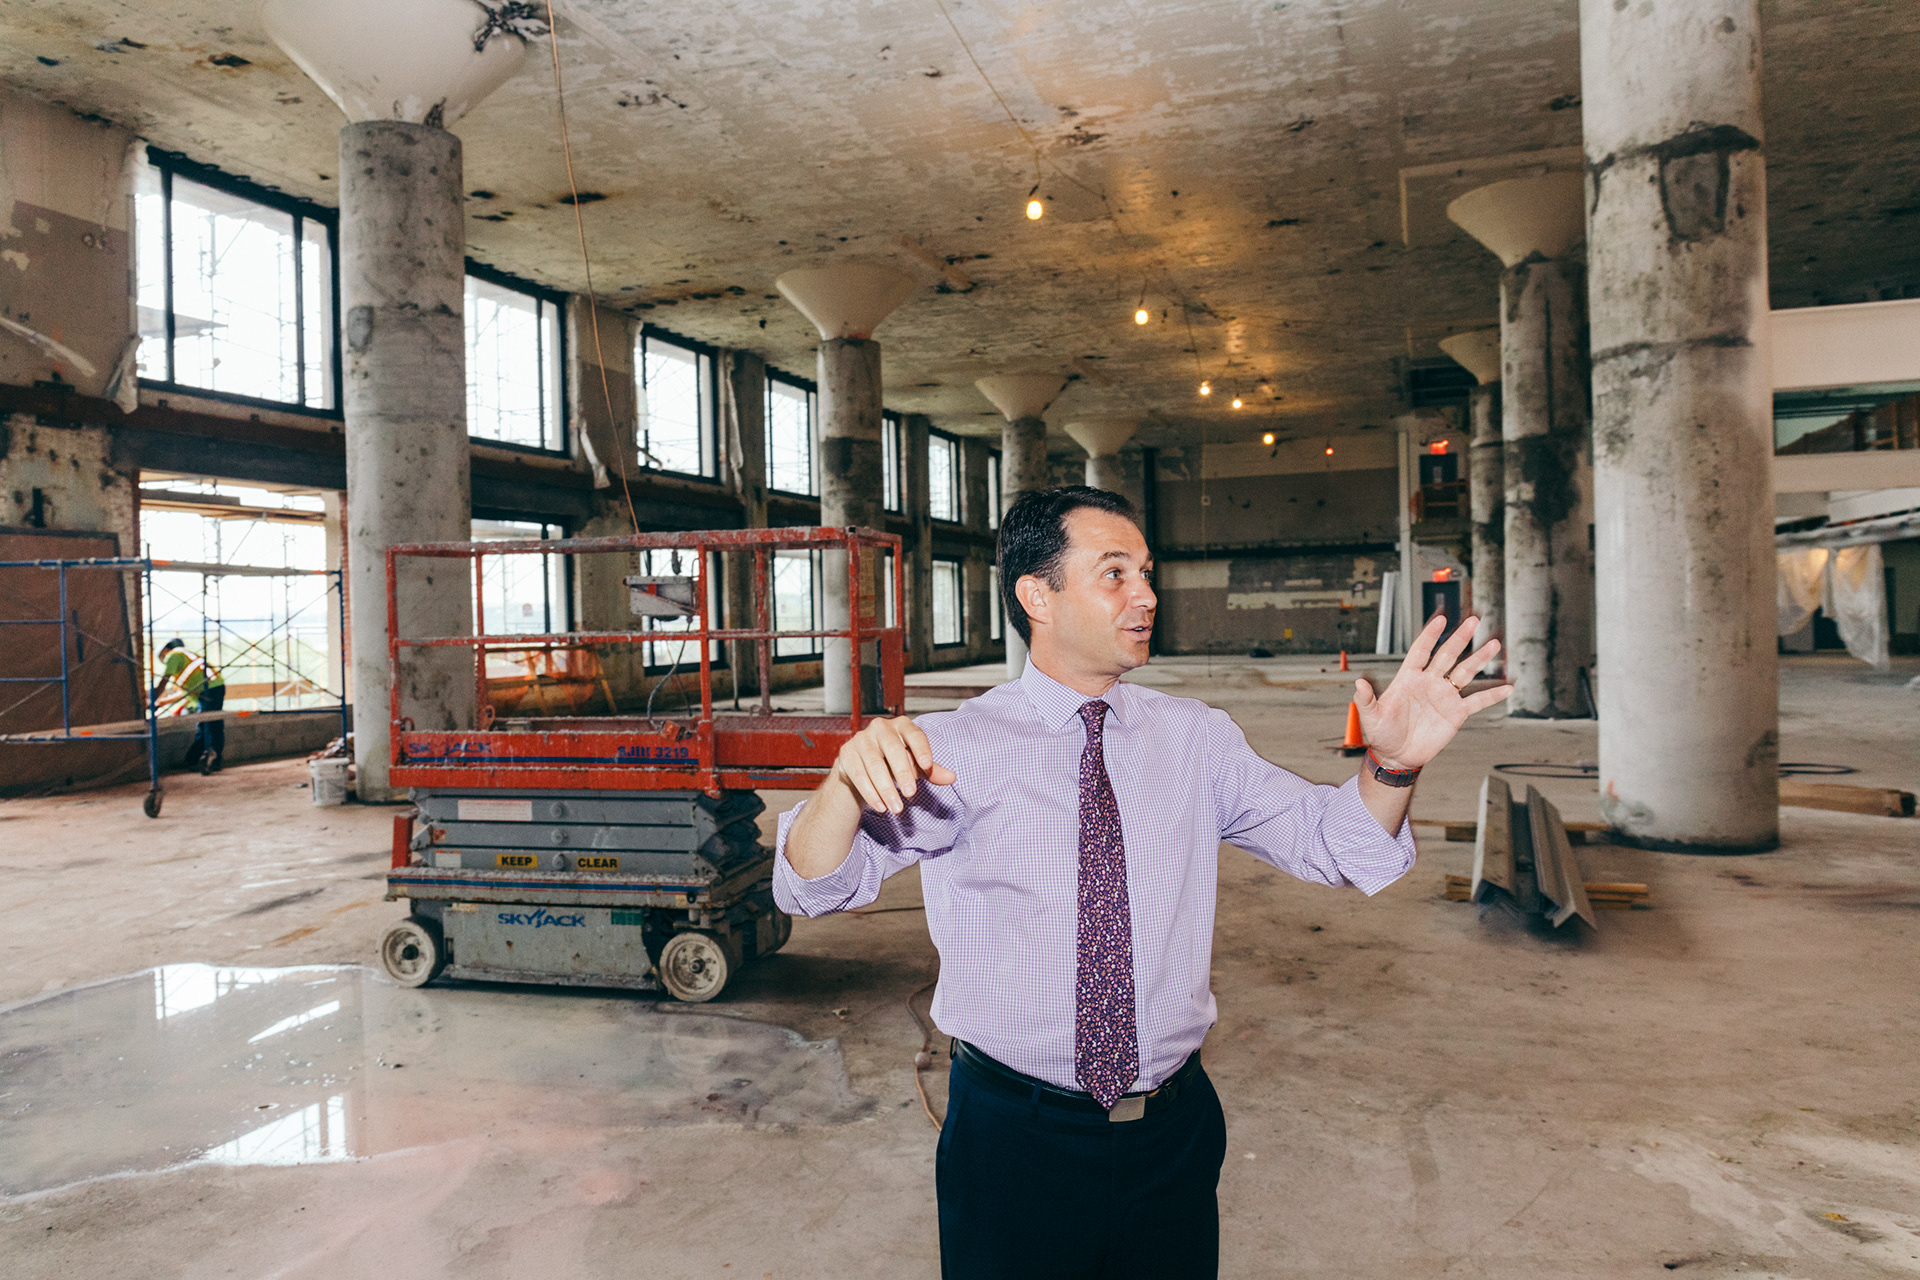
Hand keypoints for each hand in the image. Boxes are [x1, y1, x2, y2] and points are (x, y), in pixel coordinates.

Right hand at [830, 716, 956, 814]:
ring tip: (896, 808)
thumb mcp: (915, 765)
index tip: (927, 767)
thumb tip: (952, 777)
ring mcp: (861, 739)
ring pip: (874, 765)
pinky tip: (880, 806)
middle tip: (911, 795)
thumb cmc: (893, 762)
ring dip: (886, 789)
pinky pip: (859, 774)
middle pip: (893, 749)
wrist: (861, 765)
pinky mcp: (847, 754)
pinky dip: (870, 792)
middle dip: (902, 773)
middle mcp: (880, 728)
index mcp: (902, 725)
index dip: (921, 749)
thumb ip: (932, 771)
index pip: (914, 734)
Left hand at [1355, 614, 1510, 769]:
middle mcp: (1429, 682)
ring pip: (1465, 672)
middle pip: (1447, 655)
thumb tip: (1358, 683)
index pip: (1421, 651)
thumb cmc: (1382, 734)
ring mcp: (1444, 696)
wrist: (1398, 756)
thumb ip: (1366, 699)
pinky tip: (1507, 688)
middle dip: (1460, 638)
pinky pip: (1477, 701)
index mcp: (1408, 678)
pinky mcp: (1456, 713)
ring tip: (1494, 645)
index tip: (1440, 619)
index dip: (1430, 635)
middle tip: (1474, 621)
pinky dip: (1492, 695)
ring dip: (1480, 659)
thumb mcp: (1371, 717)